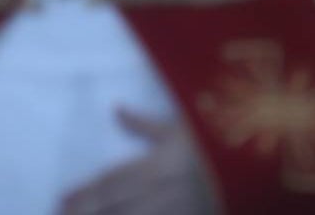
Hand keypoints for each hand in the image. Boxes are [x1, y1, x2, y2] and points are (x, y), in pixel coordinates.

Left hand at [59, 109, 214, 214]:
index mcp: (157, 165)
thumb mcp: (180, 126)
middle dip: (87, 213)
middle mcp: (160, 193)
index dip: (86, 192)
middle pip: (116, 207)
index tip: (63, 199)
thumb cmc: (213, 143)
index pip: (113, 181)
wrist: (251, 167)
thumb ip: (145, 124)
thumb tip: (116, 110)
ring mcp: (171, 213)